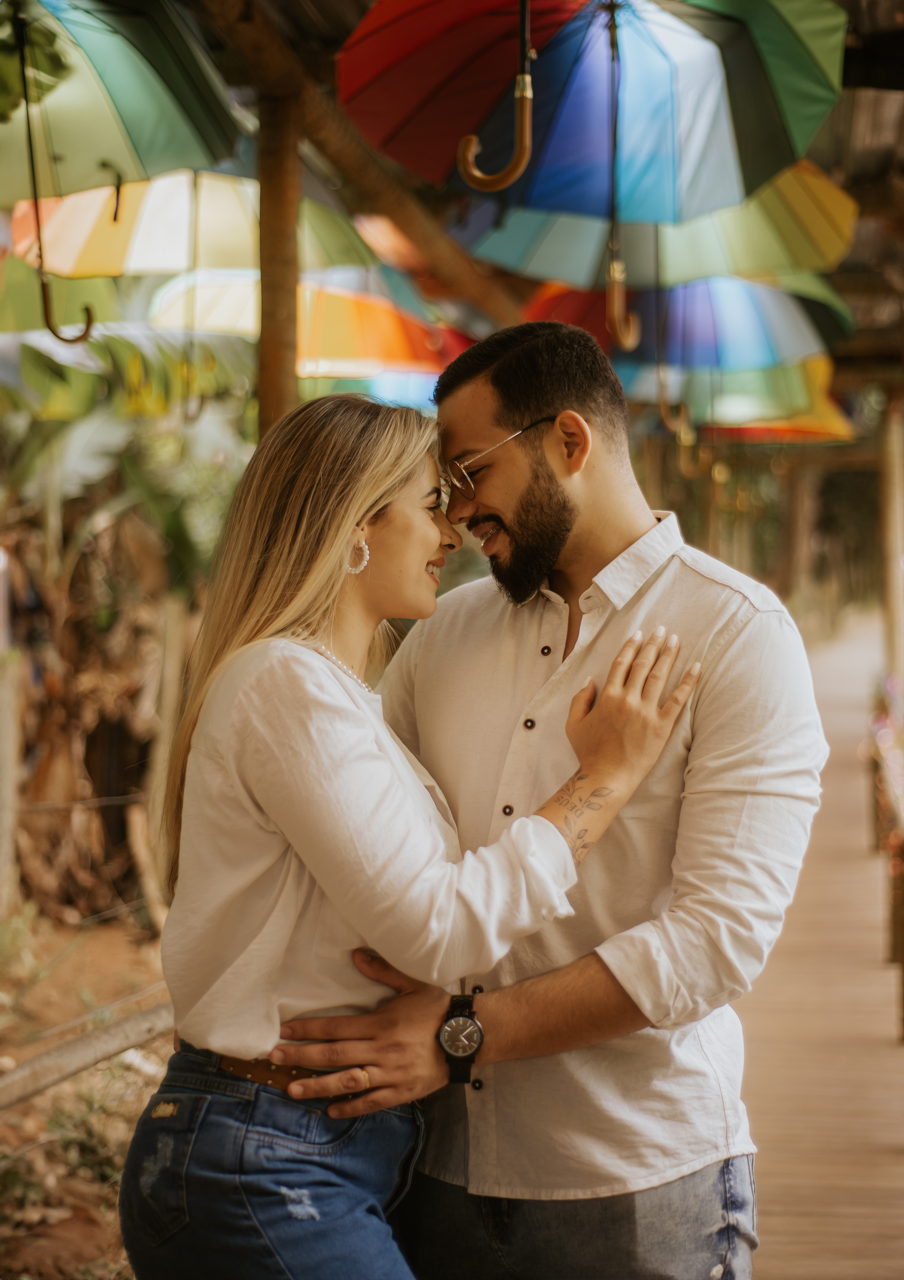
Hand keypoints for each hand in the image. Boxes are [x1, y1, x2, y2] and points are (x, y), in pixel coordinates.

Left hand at [270, 950, 450, 1117]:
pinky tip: (331, 1111)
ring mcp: (391, 1073)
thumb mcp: (413, 983)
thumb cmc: (439, 1008)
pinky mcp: (402, 1092)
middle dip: (302, 1056)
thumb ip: (383, 971)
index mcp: (380, 1023)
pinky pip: (372, 1102)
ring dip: (317, 1086)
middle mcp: (381, 1049)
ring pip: (347, 1082)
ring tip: (292, 1089)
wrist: (468, 1036)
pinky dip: (350, 1107)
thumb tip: (356, 955)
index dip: (308, 1029)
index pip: (335, 1027)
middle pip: (333, 1054)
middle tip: (275, 1059)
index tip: (284, 1032)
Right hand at [566, 627, 698, 786]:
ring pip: (660, 676)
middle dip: (652, 644)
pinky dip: (688, 682)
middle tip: (661, 630)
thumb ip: (580, 699)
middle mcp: (627, 699)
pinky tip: (696, 667)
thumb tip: (590, 680)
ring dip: (668, 655)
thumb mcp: (573, 725)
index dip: (631, 647)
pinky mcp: (662, 726)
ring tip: (675, 640)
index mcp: (607, 697)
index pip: (621, 664)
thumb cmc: (589, 754)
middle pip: (643, 665)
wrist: (607, 777)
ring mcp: (646, 712)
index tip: (638, 634)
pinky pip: (678, 699)